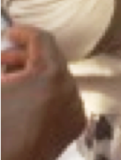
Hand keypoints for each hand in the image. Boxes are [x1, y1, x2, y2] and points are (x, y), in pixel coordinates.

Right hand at [0, 25, 86, 159]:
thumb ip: (3, 64)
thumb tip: (5, 58)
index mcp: (49, 75)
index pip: (43, 40)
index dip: (24, 33)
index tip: (10, 33)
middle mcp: (70, 89)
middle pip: (52, 60)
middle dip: (25, 58)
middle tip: (2, 61)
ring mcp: (75, 109)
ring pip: (59, 80)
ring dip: (35, 77)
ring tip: (9, 82)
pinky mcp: (75, 127)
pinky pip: (63, 101)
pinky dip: (46, 95)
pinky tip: (23, 102)